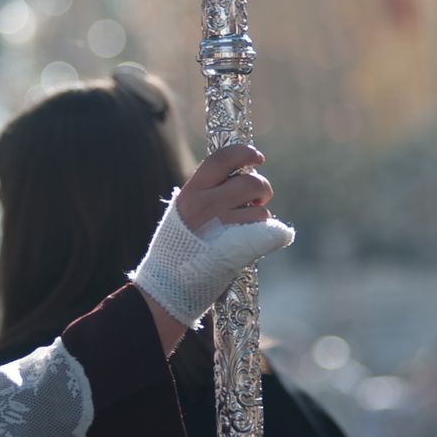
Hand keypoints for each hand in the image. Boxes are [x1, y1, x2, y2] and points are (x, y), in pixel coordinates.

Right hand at [129, 143, 293, 336]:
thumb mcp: (185, 210)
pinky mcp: (237, 248)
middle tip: (259, 199)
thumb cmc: (179, 245)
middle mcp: (207, 204)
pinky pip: (265, 232)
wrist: (169, 283)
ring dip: (260, 217)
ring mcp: (222, 227)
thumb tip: (240, 171)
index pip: (222, 158)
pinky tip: (255, 239)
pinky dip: (267, 234)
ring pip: (261, 210)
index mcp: (192, 191)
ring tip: (245, 228)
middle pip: (250, 182)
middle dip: (262, 188)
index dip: (244, 153)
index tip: (257, 157)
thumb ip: (208, 190)